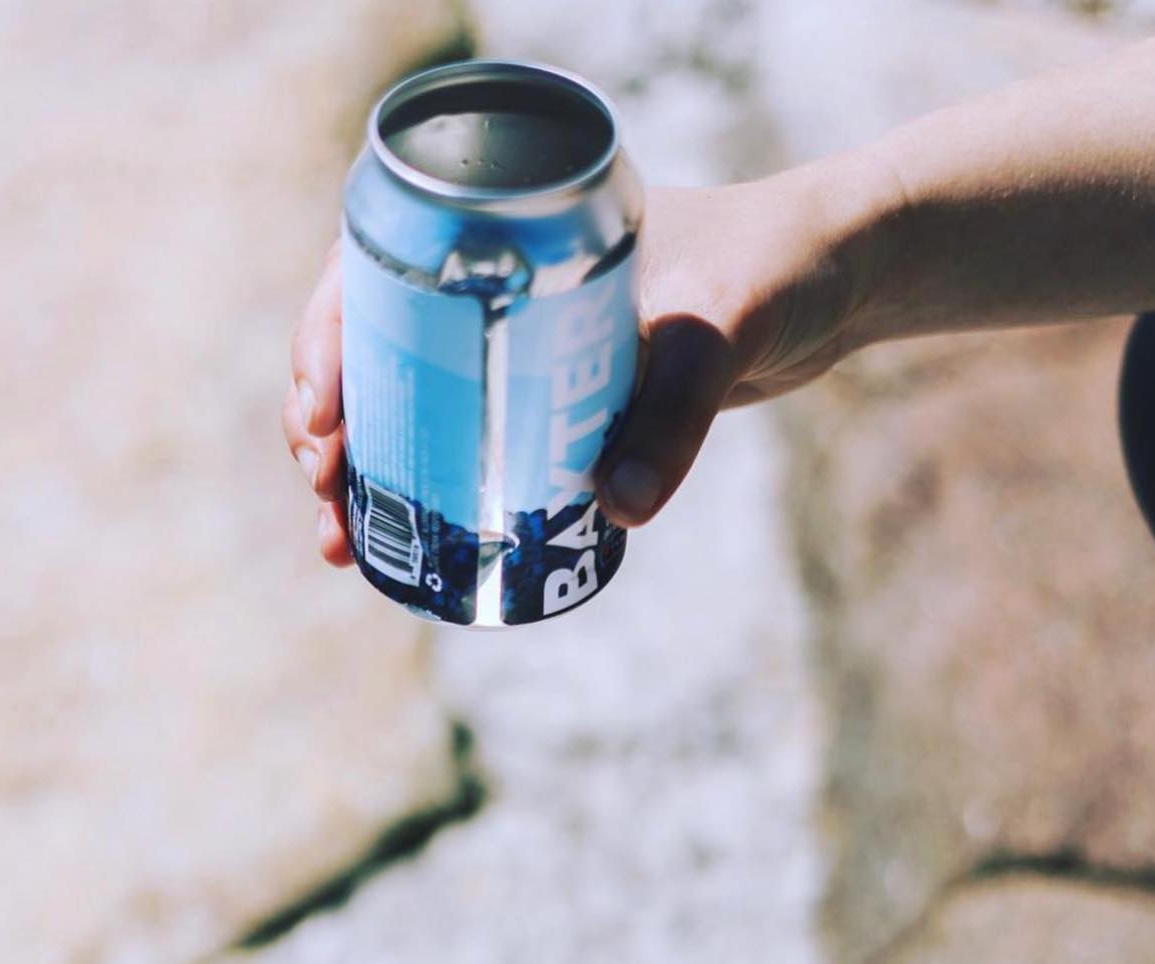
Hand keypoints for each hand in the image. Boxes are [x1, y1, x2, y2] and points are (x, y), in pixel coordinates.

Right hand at [283, 154, 894, 558]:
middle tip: (328, 504)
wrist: (832, 283)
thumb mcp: (719, 328)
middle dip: (327, 431)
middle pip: (370, 353)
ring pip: (406, 405)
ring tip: (342, 545)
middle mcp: (492, 282)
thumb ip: (674, 413)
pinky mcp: (547, 397)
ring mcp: (514, 342)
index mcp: (499, 227)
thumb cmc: (775, 268)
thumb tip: (614, 513)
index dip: (323, 345)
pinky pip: (463, 441)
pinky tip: (404, 545)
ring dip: (362, 474)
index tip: (322, 420)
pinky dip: (423, 490)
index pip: (370, 271)